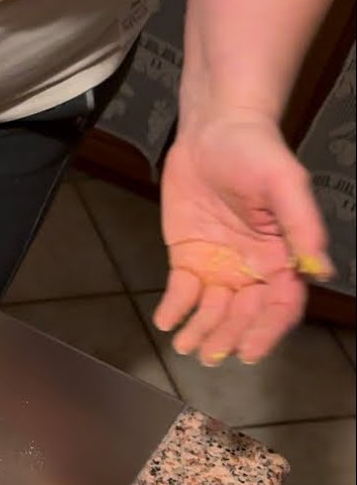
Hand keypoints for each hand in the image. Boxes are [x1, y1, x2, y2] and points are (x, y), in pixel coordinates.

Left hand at [154, 112, 333, 365]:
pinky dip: (175, 309)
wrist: (213, 130)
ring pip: (213, 309)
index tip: (249, 351)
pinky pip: (183, 291)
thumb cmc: (256, 152)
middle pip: (244, 313)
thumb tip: (319, 269)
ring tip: (187, 346)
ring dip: (202, 330)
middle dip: (229, 336)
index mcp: (282, 255)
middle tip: (211, 354)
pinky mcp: (189, 256)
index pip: (280, 304)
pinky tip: (166, 321)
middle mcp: (252, 266)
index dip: (267, 330)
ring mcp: (219, 264)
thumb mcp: (285, 184)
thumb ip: (303, 227)